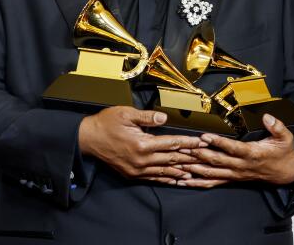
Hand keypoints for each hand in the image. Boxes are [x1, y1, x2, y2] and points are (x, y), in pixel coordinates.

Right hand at [78, 106, 207, 183]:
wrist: (88, 139)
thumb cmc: (106, 123)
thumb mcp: (126, 114)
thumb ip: (147, 117)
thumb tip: (164, 118)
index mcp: (142, 144)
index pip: (171, 143)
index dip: (188, 143)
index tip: (201, 142)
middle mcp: (141, 160)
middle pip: (171, 159)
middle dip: (190, 157)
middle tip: (205, 157)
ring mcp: (137, 169)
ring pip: (164, 171)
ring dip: (180, 170)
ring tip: (195, 171)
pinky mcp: (132, 174)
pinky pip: (153, 177)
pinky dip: (166, 178)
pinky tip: (175, 179)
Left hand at [177, 114, 293, 188]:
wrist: (286, 173)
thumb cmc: (283, 153)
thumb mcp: (286, 138)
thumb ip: (277, 127)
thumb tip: (267, 117)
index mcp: (252, 154)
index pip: (232, 148)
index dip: (218, 143)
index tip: (205, 136)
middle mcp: (241, 166)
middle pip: (217, 161)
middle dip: (198, 154)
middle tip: (183, 148)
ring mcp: (235, 174)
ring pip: (212, 173)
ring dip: (194, 168)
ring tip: (178, 163)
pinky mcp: (232, 178)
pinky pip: (213, 183)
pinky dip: (197, 183)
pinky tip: (184, 181)